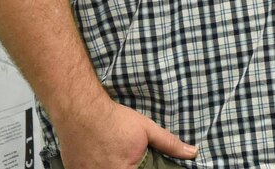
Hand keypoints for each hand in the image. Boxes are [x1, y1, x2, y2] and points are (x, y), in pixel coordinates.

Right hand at [55, 96, 197, 168]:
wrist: (82, 112)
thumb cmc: (116, 121)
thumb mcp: (147, 130)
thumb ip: (169, 144)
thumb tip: (193, 152)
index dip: (142, 167)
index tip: (139, 160)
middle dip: (127, 165)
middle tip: (122, 153)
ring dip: (110, 164)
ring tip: (111, 152)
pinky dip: (95, 165)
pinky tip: (98, 156)